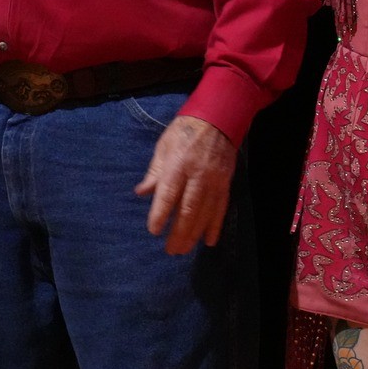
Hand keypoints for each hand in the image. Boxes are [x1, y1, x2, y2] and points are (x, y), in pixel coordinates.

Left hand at [134, 114, 236, 254]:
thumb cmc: (184, 131)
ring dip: (195, 233)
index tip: (154, 231)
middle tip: (170, 250)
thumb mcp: (164, 146)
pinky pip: (221, 207)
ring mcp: (214, 180)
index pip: (169, 194)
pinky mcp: (226, 182)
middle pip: (188, 208)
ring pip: (205, 212)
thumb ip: (154, 172)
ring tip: (184, 249)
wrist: (218, 118)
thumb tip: (141, 193)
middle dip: (179, 232)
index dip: (161, 213)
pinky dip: (216, 225)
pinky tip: (209, 241)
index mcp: (178, 164)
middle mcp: (198, 174)